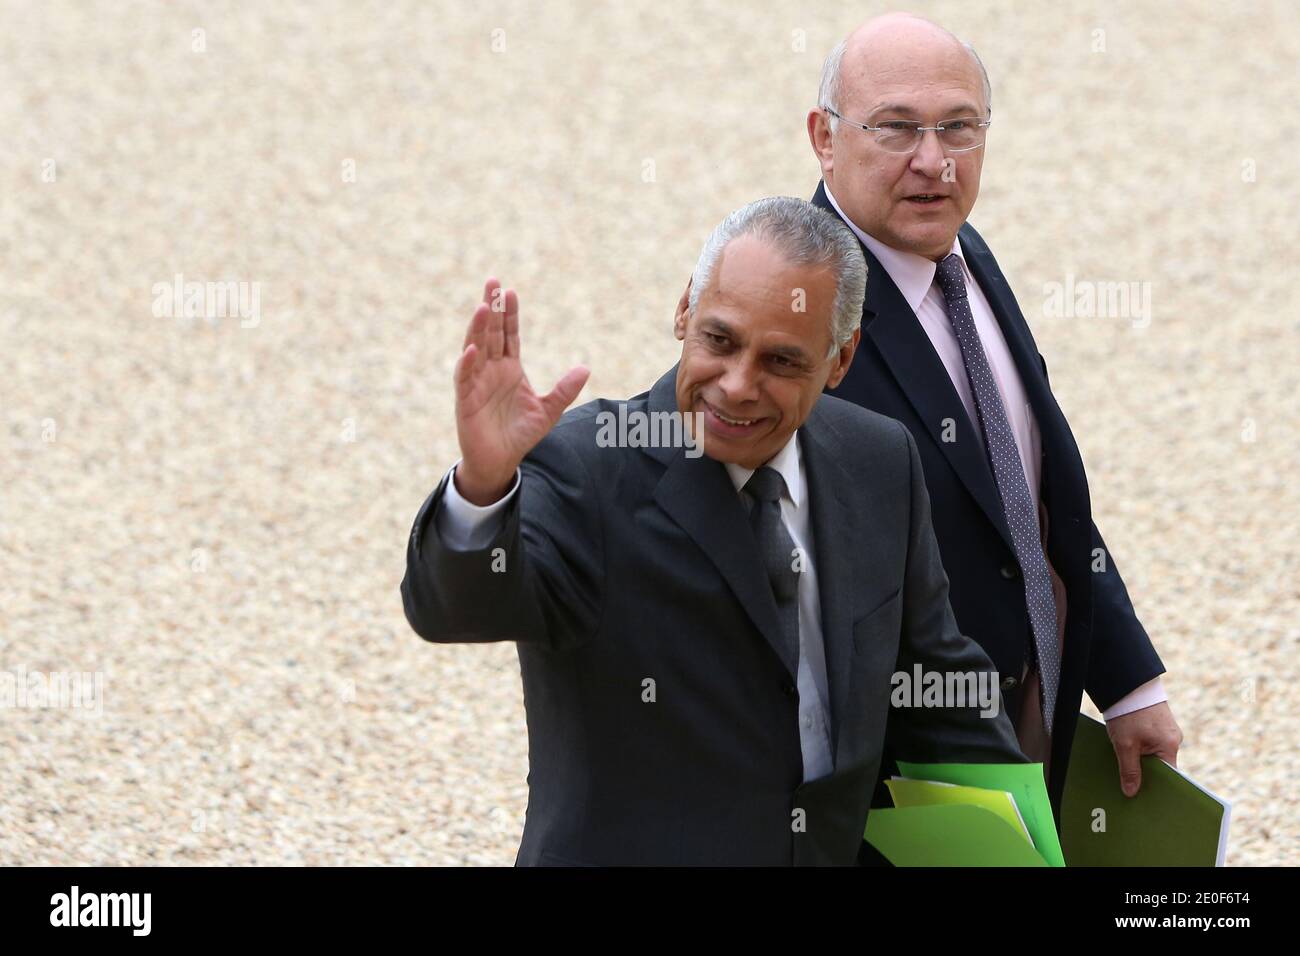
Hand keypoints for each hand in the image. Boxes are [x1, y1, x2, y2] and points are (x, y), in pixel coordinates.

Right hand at [454, 278, 588, 504]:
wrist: (500, 462)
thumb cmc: (520, 434)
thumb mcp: (549, 410)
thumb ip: (565, 389)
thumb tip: (586, 368)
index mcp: (510, 368)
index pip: (509, 335)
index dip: (510, 314)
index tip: (511, 291)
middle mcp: (491, 370)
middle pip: (491, 333)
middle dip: (492, 308)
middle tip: (493, 282)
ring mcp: (476, 383)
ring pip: (475, 348)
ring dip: (478, 328)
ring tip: (484, 307)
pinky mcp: (465, 400)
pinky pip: (464, 378)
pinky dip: (467, 364)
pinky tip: (472, 349)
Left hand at [1106, 700, 1182, 796]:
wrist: (1126, 683)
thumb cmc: (1128, 713)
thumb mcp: (1125, 744)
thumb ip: (1130, 770)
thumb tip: (1132, 793)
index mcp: (1170, 746)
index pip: (1169, 777)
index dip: (1157, 788)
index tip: (1145, 800)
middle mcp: (1173, 739)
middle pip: (1161, 767)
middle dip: (1146, 776)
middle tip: (1129, 789)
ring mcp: (1165, 731)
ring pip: (1153, 755)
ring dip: (1140, 761)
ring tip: (1123, 770)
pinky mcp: (1157, 725)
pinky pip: (1150, 744)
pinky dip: (1138, 750)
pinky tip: (1124, 753)